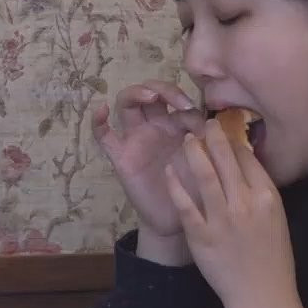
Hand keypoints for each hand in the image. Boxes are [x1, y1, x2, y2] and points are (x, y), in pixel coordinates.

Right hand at [92, 80, 206, 242]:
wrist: (177, 219)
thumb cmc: (194, 188)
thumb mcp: (207, 161)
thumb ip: (208, 141)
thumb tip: (210, 123)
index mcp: (177, 124)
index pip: (179, 103)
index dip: (190, 107)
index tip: (203, 125)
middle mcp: (154, 126)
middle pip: (150, 92)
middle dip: (164, 89)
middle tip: (179, 102)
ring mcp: (135, 138)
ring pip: (126, 103)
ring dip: (137, 93)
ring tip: (150, 97)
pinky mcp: (121, 156)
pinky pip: (103, 136)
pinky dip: (98, 121)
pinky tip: (101, 109)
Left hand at [163, 119, 298, 307]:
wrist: (262, 295)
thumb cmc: (273, 258)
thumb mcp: (276, 218)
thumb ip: (261, 192)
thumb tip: (246, 164)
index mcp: (267, 197)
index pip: (248, 159)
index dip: (234, 140)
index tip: (224, 130)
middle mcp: (245, 204)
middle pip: (226, 160)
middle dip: (213, 137)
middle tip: (204, 123)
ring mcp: (222, 219)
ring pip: (204, 175)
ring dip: (194, 153)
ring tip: (186, 139)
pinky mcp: (202, 236)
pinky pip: (185, 204)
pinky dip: (176, 185)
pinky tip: (170, 171)